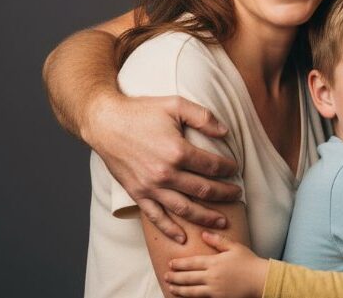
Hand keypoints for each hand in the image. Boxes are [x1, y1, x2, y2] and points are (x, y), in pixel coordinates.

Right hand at [90, 94, 240, 241]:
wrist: (105, 122)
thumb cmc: (141, 111)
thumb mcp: (176, 105)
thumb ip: (203, 117)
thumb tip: (225, 131)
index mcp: (178, 151)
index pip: (212, 166)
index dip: (228, 169)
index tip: (235, 169)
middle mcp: (166, 174)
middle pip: (203, 190)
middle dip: (224, 194)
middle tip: (237, 195)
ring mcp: (151, 187)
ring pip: (184, 209)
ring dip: (205, 217)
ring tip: (221, 222)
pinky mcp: (137, 194)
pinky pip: (156, 217)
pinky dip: (169, 229)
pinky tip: (182, 237)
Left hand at [166, 231, 267, 297]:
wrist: (259, 279)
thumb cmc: (248, 261)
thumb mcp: (234, 246)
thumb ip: (218, 240)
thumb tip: (203, 233)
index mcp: (214, 262)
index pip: (192, 263)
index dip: (179, 264)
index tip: (170, 263)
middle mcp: (212, 276)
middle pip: (188, 277)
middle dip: (175, 277)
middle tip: (165, 276)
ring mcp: (214, 289)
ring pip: (191, 291)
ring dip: (179, 289)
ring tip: (171, 287)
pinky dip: (190, 297)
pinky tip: (185, 296)